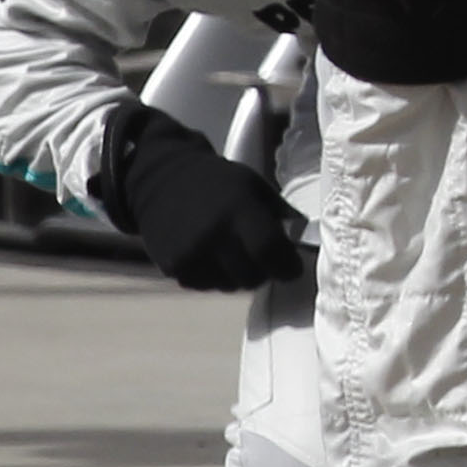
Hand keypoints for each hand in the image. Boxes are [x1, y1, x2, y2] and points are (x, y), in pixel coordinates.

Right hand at [100, 101, 300, 290]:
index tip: (293, 268)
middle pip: (252, 276)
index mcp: (238, 210)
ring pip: (229, 286)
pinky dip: (215, 278)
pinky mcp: (172, 267)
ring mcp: (190, 254)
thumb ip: (280, 213)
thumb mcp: (254, 186)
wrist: (162, 180)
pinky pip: (205, 286)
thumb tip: (304, 239)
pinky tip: (214, 258)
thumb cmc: (218, 181)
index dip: (287, 266)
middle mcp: (213, 235)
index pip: (269, 250)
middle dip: (266, 273)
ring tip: (237, 256)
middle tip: (266, 261)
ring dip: (240, 277)